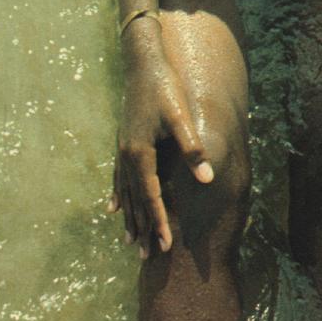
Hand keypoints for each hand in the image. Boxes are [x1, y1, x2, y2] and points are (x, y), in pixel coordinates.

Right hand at [107, 53, 213, 259]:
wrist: (143, 63)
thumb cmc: (164, 87)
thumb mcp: (181, 116)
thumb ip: (191, 147)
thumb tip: (206, 178)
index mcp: (139, 152)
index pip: (150, 195)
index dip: (159, 221)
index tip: (166, 245)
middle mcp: (126, 154)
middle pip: (134, 199)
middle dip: (142, 228)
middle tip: (147, 257)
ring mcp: (122, 148)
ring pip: (125, 191)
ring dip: (129, 217)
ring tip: (130, 242)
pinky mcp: (123, 141)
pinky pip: (119, 177)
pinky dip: (118, 195)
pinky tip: (115, 207)